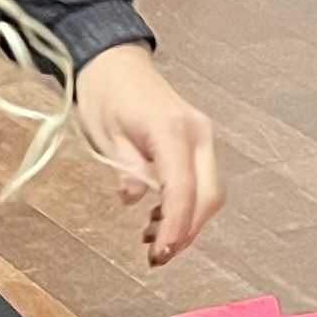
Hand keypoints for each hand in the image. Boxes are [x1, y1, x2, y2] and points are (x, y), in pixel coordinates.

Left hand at [71, 43, 221, 266]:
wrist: (114, 61)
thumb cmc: (106, 92)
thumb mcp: (106, 135)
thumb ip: (126, 169)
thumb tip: (136, 200)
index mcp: (172, 130)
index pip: (182, 189)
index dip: (174, 226)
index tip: (161, 252)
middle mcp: (198, 133)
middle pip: (208, 196)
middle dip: (187, 231)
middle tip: (159, 255)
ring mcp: (203, 136)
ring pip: (211, 193)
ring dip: (189, 221)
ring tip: (154, 238)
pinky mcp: (200, 141)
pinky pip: (203, 181)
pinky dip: (188, 205)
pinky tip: (161, 215)